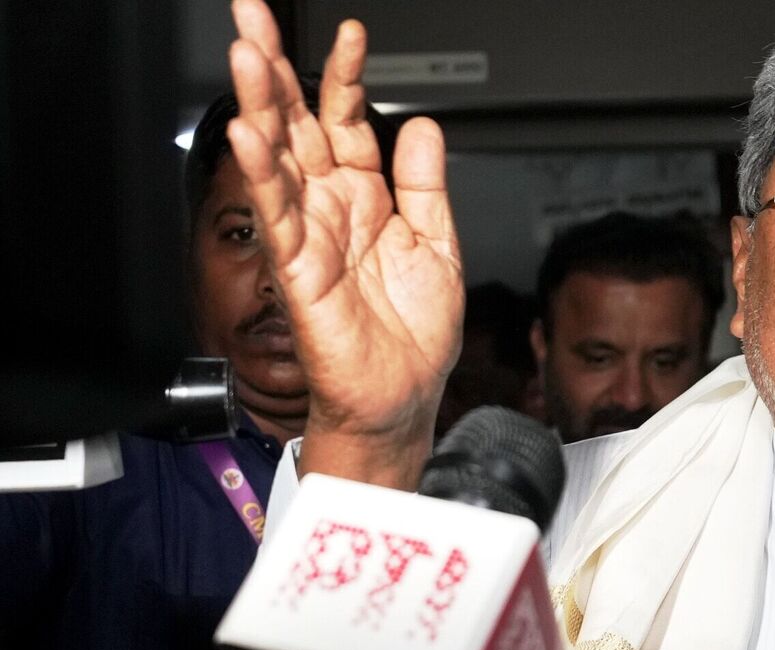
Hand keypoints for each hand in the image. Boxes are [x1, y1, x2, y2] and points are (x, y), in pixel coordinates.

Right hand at [226, 0, 462, 487]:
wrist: (402, 398)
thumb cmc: (413, 336)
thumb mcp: (437, 244)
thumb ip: (425, 184)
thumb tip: (424, 126)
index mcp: (365, 199)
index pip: (347, 122)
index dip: (346, 77)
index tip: (351, 33)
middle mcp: (332, 210)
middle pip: (296, 126)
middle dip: (276, 70)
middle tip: (254, 16)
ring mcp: (311, 237)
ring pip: (279, 160)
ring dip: (260, 107)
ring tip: (248, 56)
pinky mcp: (300, 272)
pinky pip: (279, 217)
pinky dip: (264, 175)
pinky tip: (250, 137)